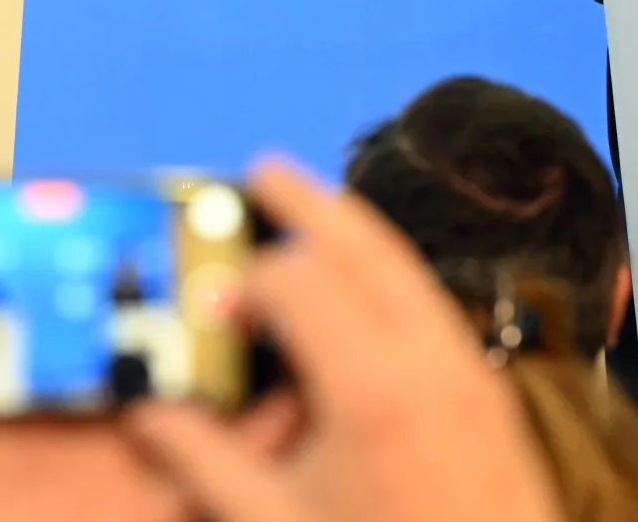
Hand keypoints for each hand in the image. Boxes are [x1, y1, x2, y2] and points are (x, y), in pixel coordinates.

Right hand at [125, 160, 561, 521]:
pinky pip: (432, 304)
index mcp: (369, 389)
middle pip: (363, 244)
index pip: (296, 280)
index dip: (245, 278)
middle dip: (308, 201)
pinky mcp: (487, 393)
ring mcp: (466, 373)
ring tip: (312, 213)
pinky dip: (391, 276)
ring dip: (354, 232)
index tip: (215, 304)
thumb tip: (150, 421)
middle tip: (264, 173)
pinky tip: (364, 291)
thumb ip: (206, 463)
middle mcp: (427, 363)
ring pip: (406, 268)